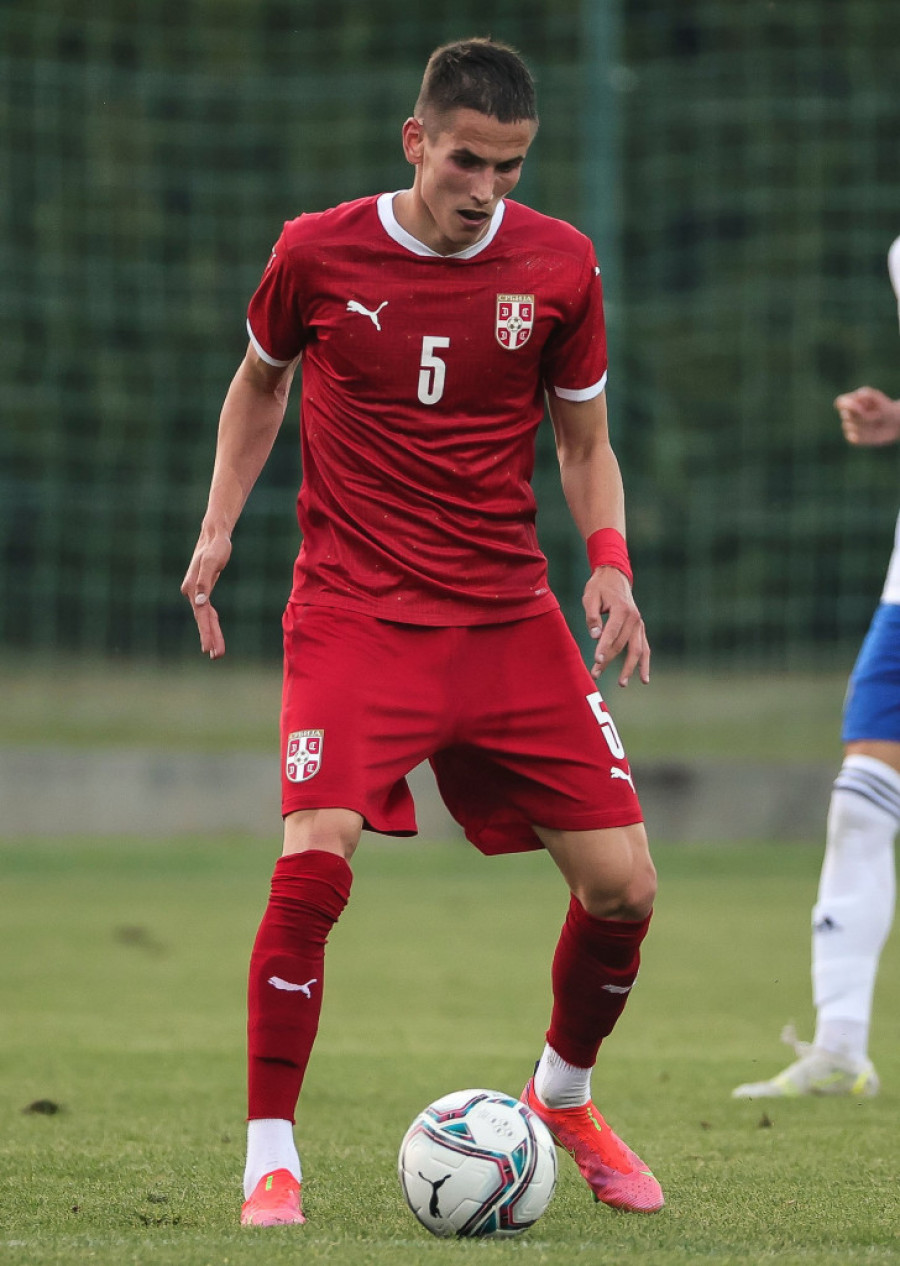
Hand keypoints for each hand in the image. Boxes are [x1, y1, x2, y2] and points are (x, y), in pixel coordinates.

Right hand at [180, 527, 231, 658]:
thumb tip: (200, 602)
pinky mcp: (204, 591)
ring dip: (211, 634)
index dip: (206, 631)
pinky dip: (211, 623)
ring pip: (205, 618)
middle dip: (210, 638)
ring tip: (216, 653)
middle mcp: (192, 592)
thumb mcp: (212, 561)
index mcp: (193, 588)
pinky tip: (214, 634)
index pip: (201, 614)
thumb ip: (204, 581)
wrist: (214, 535)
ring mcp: (197, 592)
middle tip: (216, 656)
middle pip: (203, 619)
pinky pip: (208, 612)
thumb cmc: (216, 546)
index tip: (209, 648)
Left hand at [583, 567, 649, 686]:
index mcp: (621, 609)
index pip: (611, 632)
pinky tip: (643, 679)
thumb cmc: (600, 587)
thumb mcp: (590, 596)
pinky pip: (645, 648)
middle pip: (621, 644)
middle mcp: (634, 618)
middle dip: (608, 660)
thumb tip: (596, 636)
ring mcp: (639, 624)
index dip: (604, 647)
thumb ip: (592, 616)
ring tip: (622, 683)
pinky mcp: (640, 628)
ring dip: (629, 667)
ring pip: (636, 650)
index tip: (597, 660)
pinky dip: (644, 663)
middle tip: (595, 673)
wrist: (615, 576)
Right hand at [834, 386, 899, 446]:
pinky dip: (867, 434)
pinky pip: (856, 437)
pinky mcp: (854, 438)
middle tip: (878, 414)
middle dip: (864, 416)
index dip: (848, 406)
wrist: (895, 422)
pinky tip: (873, 431)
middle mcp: (847, 414)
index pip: (840, 402)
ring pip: (852, 427)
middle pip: (847, 416)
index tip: (861, 408)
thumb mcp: (877, 396)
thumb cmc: (885, 407)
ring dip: (868, 425)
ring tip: (877, 423)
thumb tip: (851, 405)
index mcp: (850, 401)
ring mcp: (849, 427)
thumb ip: (863, 395)